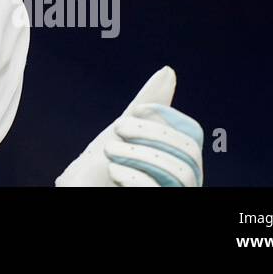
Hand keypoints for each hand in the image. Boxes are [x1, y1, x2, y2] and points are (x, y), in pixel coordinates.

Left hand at [55, 65, 203, 186]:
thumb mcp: (123, 133)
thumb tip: (169, 71)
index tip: (136, 109)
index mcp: (177, 160)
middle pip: (190, 153)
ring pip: (182, 174)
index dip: (169, 117)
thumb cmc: (101, 166)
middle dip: (154, 133)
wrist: (80, 191)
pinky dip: (136, 177)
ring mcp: (171, 192)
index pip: (192, 135)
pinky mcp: (160, 202)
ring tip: (110, 150)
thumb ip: (146, 105)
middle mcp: (181, 182)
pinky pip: (160, 191)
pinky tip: (113, 171)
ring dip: (141, 154)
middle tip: (118, 127)